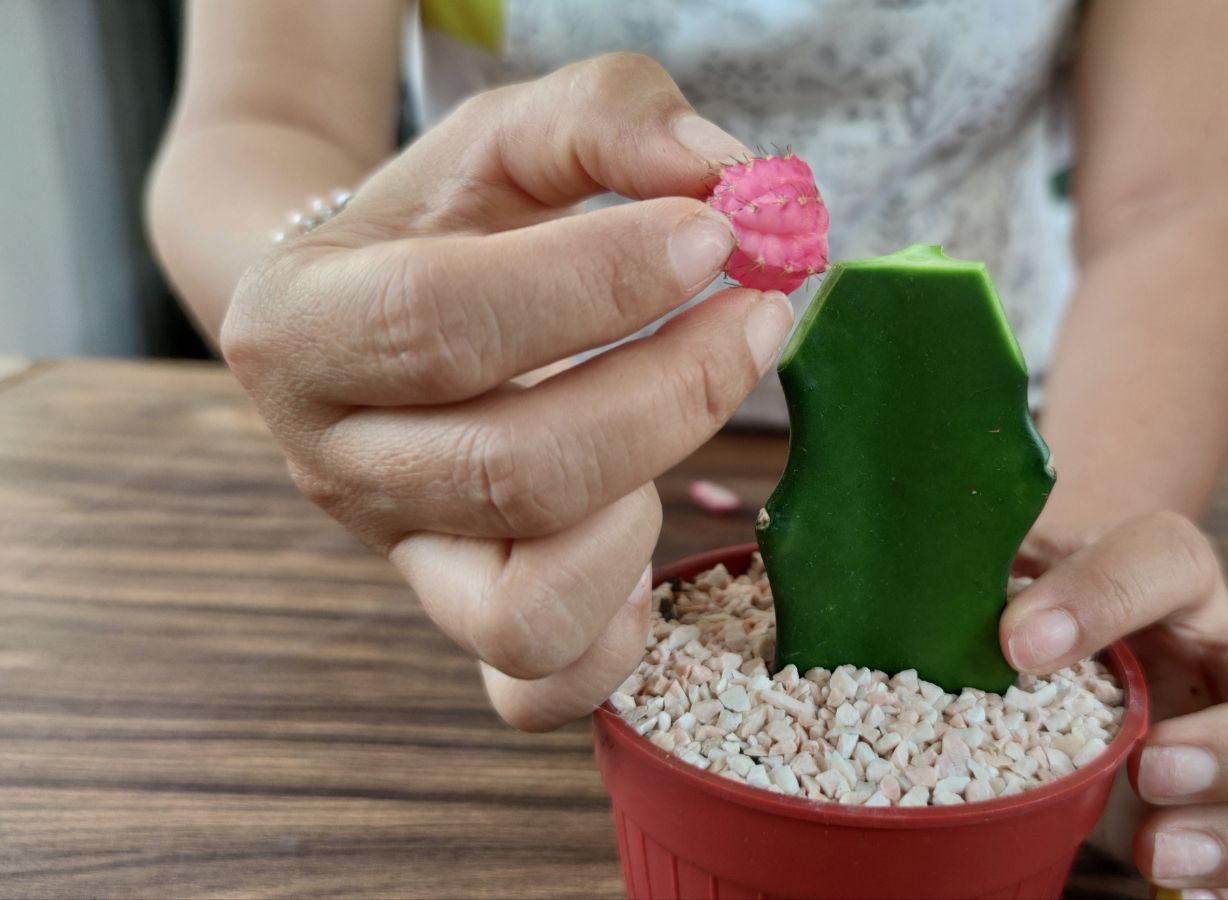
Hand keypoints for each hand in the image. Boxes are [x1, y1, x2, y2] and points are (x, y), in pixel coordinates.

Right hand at [222, 53, 791, 731]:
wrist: (366, 310)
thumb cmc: (445, 219)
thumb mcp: (504, 135)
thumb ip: (610, 118)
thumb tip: (723, 177)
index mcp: (302, 324)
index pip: (443, 321)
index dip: (596, 285)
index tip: (716, 235)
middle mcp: (333, 461)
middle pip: (511, 471)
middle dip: (670, 394)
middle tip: (760, 314)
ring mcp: (397, 556)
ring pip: (521, 610)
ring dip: (638, 515)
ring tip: (673, 423)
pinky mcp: (456, 615)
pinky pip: (535, 687)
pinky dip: (615, 640)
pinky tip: (646, 539)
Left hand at [1003, 513, 1227, 896]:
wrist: (1057, 668)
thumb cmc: (1035, 619)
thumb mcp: (1009, 582)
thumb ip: (984, 574)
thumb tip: (935, 597)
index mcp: (1177, 586)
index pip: (1171, 556)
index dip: (1106, 590)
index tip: (1019, 644)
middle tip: (1150, 768)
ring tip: (1156, 855)